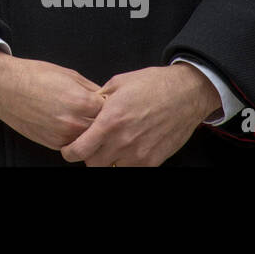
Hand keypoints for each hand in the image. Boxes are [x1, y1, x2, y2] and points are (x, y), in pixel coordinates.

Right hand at [0, 49, 103, 150]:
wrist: (5, 87)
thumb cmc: (34, 75)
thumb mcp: (68, 74)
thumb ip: (90, 89)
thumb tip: (105, 98)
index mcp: (82, 101)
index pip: (111, 111)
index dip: (111, 106)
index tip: (109, 103)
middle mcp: (74, 122)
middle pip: (103, 129)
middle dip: (103, 121)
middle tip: (98, 113)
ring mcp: (63, 136)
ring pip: (89, 140)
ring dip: (90, 132)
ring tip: (82, 118)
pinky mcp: (52, 144)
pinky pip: (73, 143)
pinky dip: (75, 136)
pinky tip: (68, 123)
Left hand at [61, 64, 221, 166]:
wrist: (186, 93)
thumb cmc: (152, 84)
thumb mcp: (118, 83)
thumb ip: (99, 99)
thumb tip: (87, 107)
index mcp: (109, 121)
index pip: (80, 150)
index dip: (70, 153)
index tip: (68, 150)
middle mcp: (122, 141)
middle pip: (93, 164)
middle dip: (88, 157)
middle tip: (91, 147)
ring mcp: (139, 154)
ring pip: (112, 169)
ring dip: (108, 162)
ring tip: (111, 148)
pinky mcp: (154, 161)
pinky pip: (132, 170)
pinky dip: (126, 163)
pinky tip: (128, 150)